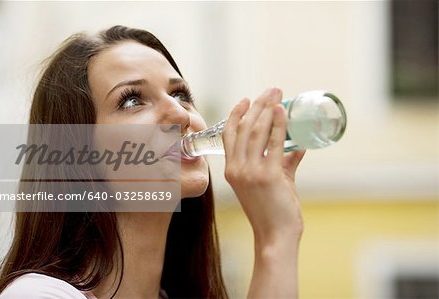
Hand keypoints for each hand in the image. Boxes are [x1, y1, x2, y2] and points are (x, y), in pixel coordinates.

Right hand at [222, 88, 305, 244]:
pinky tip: (283, 111)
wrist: (275, 236)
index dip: (235, 114)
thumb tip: (298, 145)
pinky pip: (273, 143)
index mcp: (231, 170)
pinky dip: (278, 124)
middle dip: (257, 105)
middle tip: (270, 90)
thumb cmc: (272, 212)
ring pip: (255, 131)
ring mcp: (250, 172)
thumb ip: (284, 163)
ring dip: (267, 109)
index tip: (246, 99)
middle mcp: (236, 168)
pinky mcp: (268, 175)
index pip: (228, 135)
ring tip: (277, 94)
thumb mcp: (273, 183)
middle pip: (243, 127)